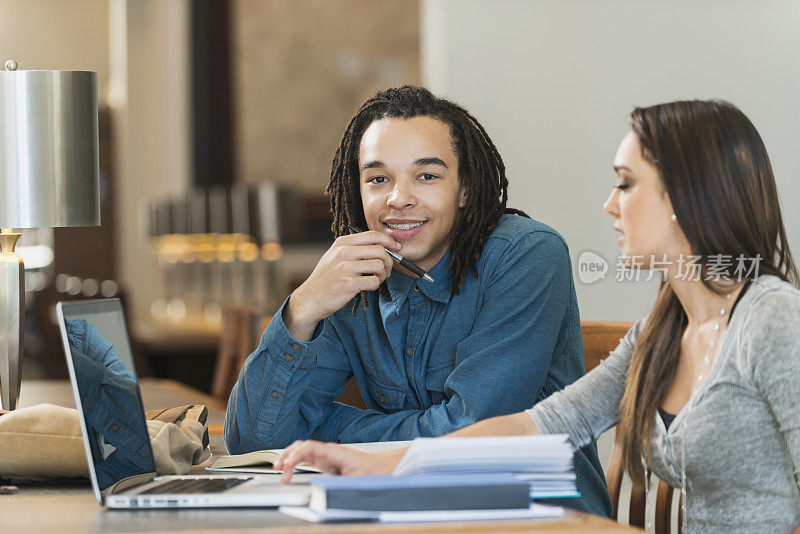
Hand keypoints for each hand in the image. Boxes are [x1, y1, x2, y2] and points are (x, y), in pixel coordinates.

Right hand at [273, 440, 404, 482]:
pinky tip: (289, 466)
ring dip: (289, 455)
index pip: (308, 449)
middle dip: (287, 455)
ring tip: (277, 466)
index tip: (285, 470)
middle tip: (276, 468)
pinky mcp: (328, 461)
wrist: (383, 467)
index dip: (294, 458)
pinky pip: (308, 456)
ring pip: (303, 449)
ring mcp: (327, 455)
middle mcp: (329, 451)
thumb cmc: (373, 471)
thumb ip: (339, 484)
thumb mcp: (356, 481)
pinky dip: (296, 459)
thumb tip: (322, 489)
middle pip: (302, 446)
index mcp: (334, 452)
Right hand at [285, 231, 400, 340]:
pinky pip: (374, 281)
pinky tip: (368, 286)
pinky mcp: (348, 284)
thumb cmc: (326, 278)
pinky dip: (375, 285)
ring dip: (383, 274)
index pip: (372, 235)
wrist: (310, 298)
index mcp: (341, 243)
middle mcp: (343, 252)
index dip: (389, 240)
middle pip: (380, 250)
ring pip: (379, 265)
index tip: (397, 247)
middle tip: (387, 270)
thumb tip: (382, 245)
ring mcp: (345, 268)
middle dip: (390, 261)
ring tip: (376, 279)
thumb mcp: (334, 256)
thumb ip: (353, 248)